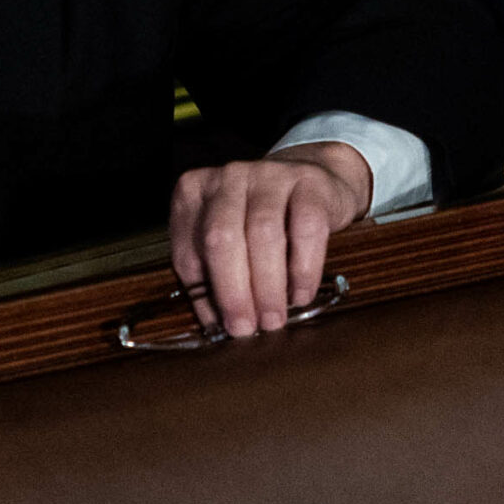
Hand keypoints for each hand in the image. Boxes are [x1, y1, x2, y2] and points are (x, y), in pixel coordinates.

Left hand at [168, 142, 371, 339]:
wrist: (315, 179)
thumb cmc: (265, 220)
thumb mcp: (230, 238)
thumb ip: (215, 274)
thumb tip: (215, 323)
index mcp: (195, 193)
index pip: (188, 251)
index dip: (202, 294)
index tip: (220, 325)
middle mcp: (228, 178)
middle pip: (221, 238)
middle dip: (233, 291)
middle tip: (246, 327)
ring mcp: (269, 175)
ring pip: (262, 233)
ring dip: (268, 286)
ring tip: (273, 318)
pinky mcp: (309, 183)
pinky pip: (306, 229)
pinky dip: (303, 269)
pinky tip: (301, 293)